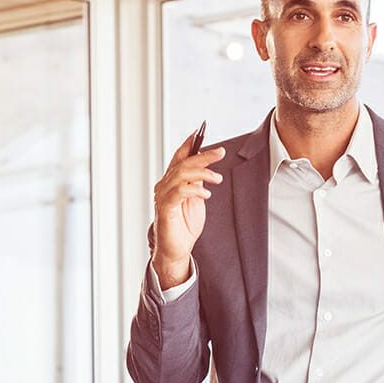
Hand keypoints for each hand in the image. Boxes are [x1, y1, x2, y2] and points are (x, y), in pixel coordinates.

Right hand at [152, 129, 225, 288]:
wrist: (176, 250)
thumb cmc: (184, 226)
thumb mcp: (196, 199)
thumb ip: (197, 182)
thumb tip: (204, 167)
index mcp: (171, 182)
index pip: (178, 158)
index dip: (188, 145)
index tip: (199, 132)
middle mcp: (164, 186)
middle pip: (183, 163)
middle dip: (203, 156)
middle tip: (220, 152)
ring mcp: (162, 196)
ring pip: (181, 174)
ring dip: (202, 173)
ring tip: (217, 178)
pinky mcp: (165, 208)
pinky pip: (179, 192)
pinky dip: (194, 189)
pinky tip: (206, 193)